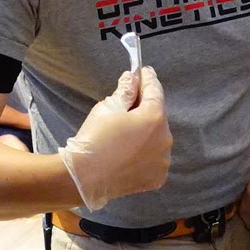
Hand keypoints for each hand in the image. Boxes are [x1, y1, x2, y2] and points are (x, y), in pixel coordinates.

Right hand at [58, 67, 171, 210]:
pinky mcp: (157, 178)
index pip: (155, 91)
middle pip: (158, 116)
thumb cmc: (94, 138)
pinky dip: (146, 153)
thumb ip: (125, 90)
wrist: (84, 178)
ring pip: (157, 139)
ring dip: (147, 132)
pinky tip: (130, 152)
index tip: (144, 71)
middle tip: (129, 104)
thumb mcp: (107, 107)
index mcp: (154, 118)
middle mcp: (165, 139)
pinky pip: (155, 158)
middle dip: (146, 108)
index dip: (148, 79)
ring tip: (128, 134)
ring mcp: (163, 161)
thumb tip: (132, 78)